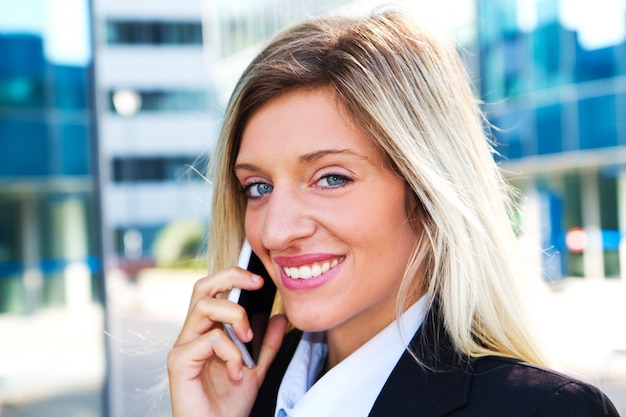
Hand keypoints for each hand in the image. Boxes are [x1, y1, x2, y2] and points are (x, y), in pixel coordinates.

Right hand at [167, 267, 287, 416]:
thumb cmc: (229, 404)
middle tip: (257, 284)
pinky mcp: (178, 362)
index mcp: (206, 331)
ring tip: (248, 339)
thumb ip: (267, 344)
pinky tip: (237, 373)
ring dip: (234, 317)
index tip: (261, 280)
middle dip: (231, 277)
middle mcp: (191, 334)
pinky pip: (209, 340)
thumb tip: (279, 317)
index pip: (213, 290)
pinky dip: (231, 353)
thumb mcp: (257, 369)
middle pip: (202, 287)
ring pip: (204, 307)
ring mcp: (182, 347)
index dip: (234, 276)